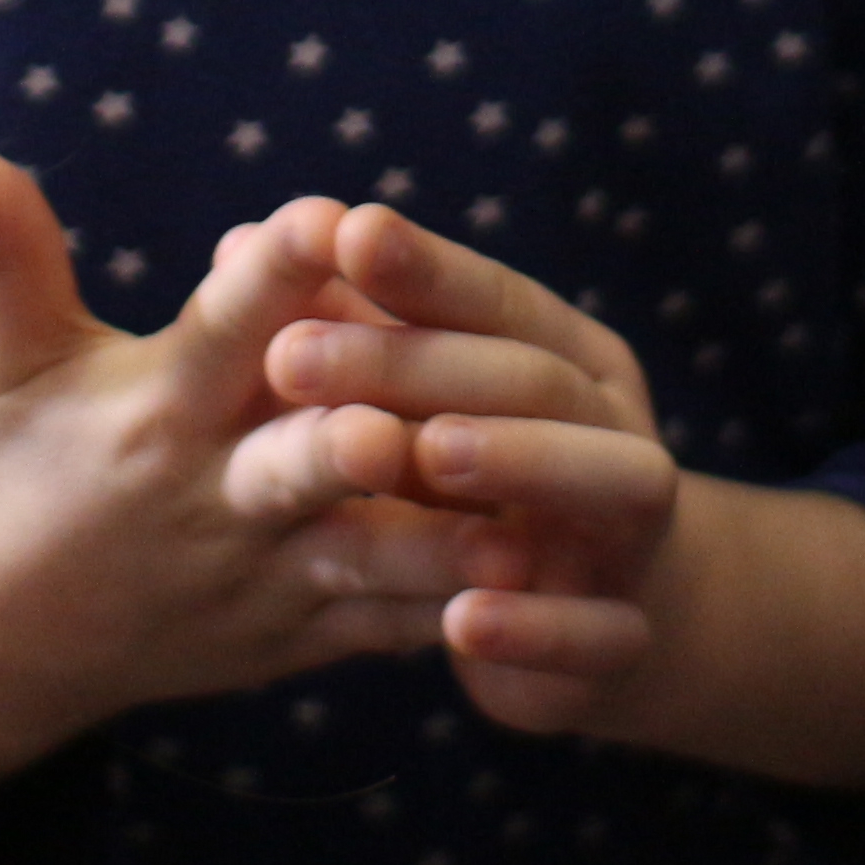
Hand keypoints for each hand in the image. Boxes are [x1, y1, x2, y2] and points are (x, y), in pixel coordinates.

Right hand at [0, 147, 474, 785]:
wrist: (2, 635)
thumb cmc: (15, 460)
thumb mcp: (7, 354)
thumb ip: (8, 248)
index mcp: (156, 405)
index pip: (219, 327)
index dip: (270, 272)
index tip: (325, 215)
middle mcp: (212, 491)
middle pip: (294, 461)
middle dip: (346, 441)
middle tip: (399, 422)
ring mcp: (258, 576)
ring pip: (357, 559)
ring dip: (431, 543)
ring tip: (512, 524)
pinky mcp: (294, 638)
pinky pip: (380, 626)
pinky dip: (447, 610)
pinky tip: (528, 584)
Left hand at [268, 204, 682, 730]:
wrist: (590, 618)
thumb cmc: (480, 479)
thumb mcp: (422, 404)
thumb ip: (349, 331)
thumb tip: (234, 246)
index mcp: (565, 353)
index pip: (496, 299)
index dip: (424, 268)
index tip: (343, 231)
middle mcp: (611, 426)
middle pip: (533, 379)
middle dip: (419, 364)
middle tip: (294, 355)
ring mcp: (631, 529)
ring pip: (613, 477)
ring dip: (522, 459)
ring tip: (428, 451)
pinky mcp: (625, 634)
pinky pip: (602, 632)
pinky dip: (538, 626)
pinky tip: (460, 623)